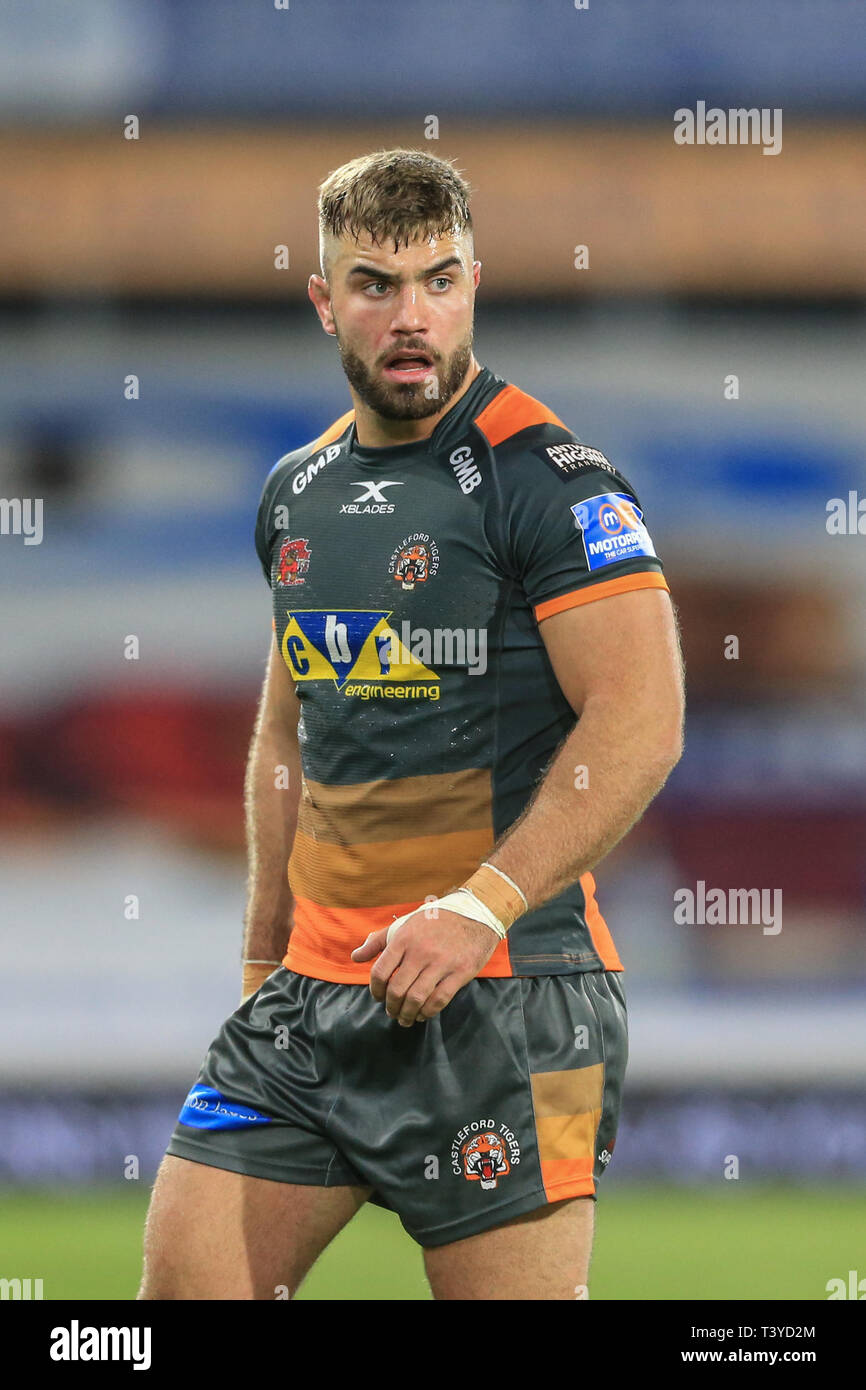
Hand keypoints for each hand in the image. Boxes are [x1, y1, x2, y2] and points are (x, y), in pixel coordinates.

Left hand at [350, 908, 498, 1026]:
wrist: (475, 914)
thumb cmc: (435, 921)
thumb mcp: (404, 925)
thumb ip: (378, 941)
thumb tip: (355, 957)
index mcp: (404, 939)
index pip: (380, 971)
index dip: (375, 990)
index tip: (378, 997)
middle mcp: (420, 951)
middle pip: (396, 989)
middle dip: (391, 1006)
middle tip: (392, 1012)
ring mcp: (441, 963)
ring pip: (416, 998)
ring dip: (407, 1014)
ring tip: (405, 1019)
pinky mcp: (460, 972)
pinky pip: (439, 999)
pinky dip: (428, 1012)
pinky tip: (423, 1014)